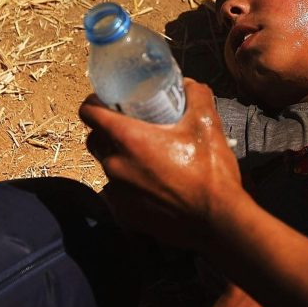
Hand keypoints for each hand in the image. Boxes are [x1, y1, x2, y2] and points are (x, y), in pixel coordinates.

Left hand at [79, 79, 242, 246]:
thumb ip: (196, 96)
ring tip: (148, 159)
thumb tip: (187, 84)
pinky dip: (130, 185)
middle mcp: (115, 165)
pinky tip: (154, 186)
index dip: (95, 103)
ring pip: (108, 167)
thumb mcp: (208, 125)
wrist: (217, 221)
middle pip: (95, 140)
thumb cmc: (210, 172)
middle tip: (134, 128)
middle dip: (108, 131)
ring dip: (122, 159)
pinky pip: (119, 192)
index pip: (90, 113)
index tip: (108, 102)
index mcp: (129, 140)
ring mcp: (117, 193)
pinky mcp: (125, 213)